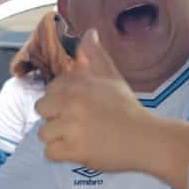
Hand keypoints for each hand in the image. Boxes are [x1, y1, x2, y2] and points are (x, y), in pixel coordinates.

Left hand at [36, 30, 153, 172]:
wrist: (146, 138)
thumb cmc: (127, 109)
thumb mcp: (112, 77)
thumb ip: (96, 55)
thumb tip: (89, 33)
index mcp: (79, 84)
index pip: (51, 88)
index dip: (61, 99)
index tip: (77, 107)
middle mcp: (72, 103)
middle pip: (41, 109)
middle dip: (54, 117)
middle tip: (76, 123)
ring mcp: (71, 127)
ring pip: (43, 133)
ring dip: (58, 138)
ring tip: (79, 137)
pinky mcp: (73, 149)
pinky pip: (50, 153)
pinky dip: (61, 155)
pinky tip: (78, 150)